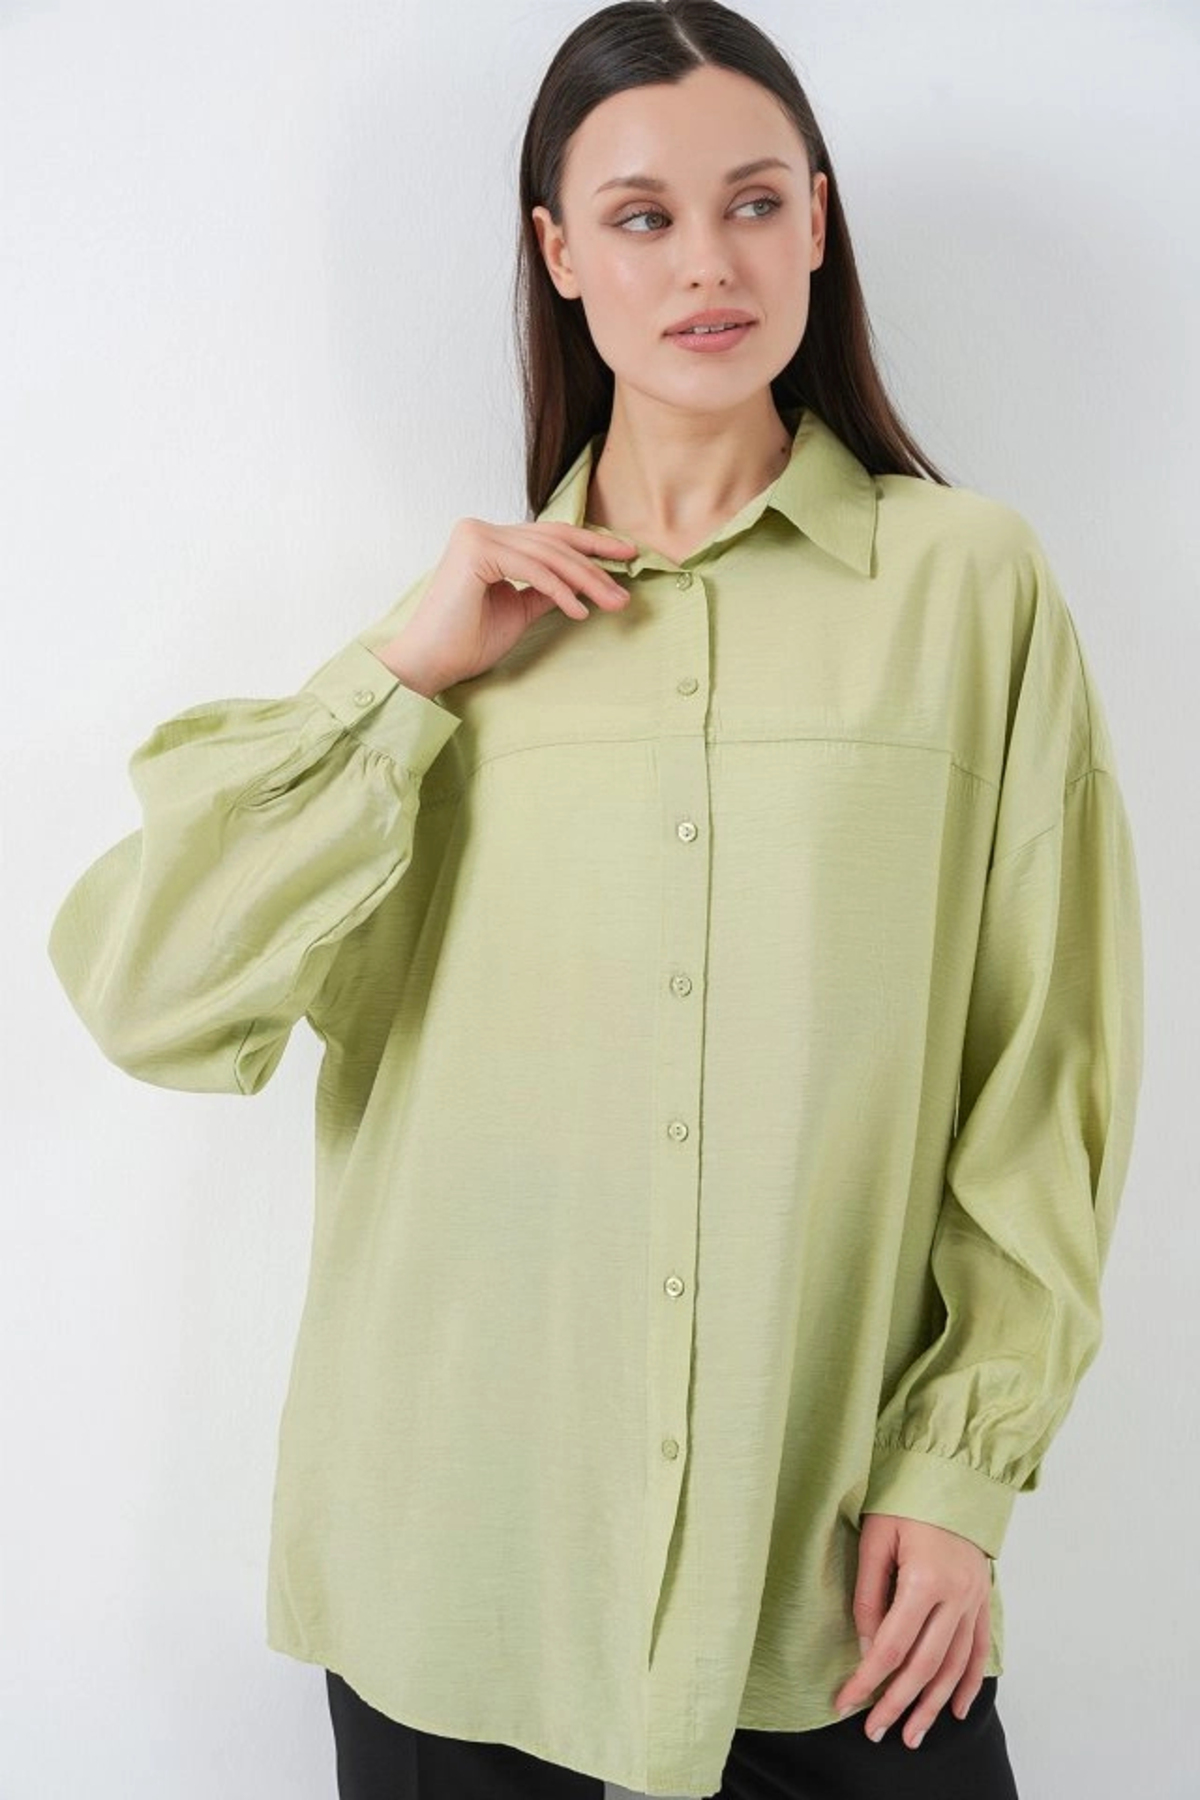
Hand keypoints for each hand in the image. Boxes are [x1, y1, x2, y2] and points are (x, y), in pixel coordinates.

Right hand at [379, 518, 637, 693]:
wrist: (427, 664)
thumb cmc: (464, 643)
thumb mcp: (517, 611)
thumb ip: (544, 591)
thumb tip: (581, 583)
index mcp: (487, 539)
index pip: (549, 536)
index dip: (591, 544)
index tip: (626, 556)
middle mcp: (480, 530)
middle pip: (553, 542)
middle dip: (596, 563)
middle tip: (627, 584)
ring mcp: (476, 536)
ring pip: (548, 555)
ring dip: (587, 581)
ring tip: (613, 603)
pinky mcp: (476, 551)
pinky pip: (533, 570)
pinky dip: (560, 591)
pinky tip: (580, 612)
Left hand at [832, 1512, 991, 1749]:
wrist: (954, 1474)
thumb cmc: (906, 1501)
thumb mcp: (876, 1539)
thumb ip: (869, 1594)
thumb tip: (865, 1646)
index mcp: (924, 1580)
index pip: (891, 1646)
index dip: (867, 1680)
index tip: (845, 1703)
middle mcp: (955, 1597)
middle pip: (925, 1667)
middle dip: (898, 1703)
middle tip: (876, 1732)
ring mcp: (974, 1600)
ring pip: (954, 1667)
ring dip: (932, 1705)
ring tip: (912, 1735)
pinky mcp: (983, 1599)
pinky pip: (979, 1651)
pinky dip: (968, 1683)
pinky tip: (955, 1709)